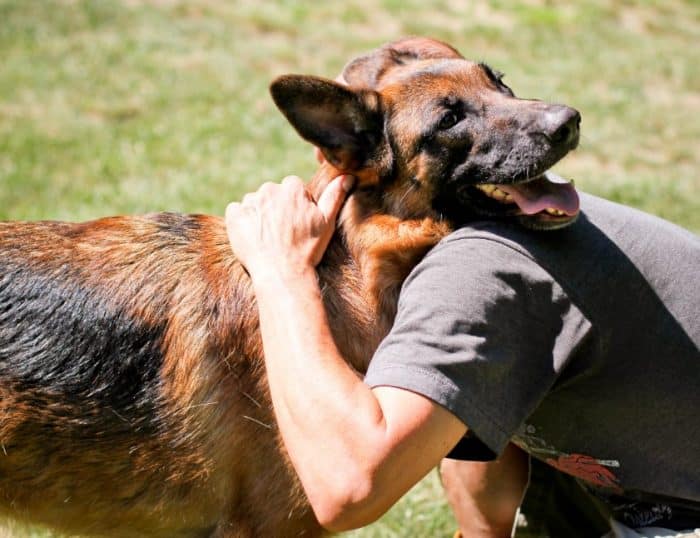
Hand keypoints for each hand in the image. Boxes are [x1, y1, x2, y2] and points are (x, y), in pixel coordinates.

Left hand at [225, 174, 353, 281]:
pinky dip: (242, 222)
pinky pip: (236, 212)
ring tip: (268, 238)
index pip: (292, 188)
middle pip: (272, 194)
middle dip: (276, 208)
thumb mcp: (327, 222)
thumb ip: (334, 196)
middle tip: (283, 233)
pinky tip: (253, 237)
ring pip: (255, 203)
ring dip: (259, 215)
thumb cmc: (307, 249)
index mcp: (292, 187)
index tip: (298, 224)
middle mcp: (270, 189)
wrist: (282, 273)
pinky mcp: (234, 215)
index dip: (296, 206)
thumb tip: (347, 176)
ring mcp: (250, 202)